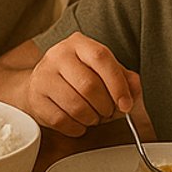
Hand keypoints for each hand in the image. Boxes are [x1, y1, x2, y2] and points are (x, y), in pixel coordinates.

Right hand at [26, 32, 141, 136]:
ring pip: (75, 106)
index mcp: (79, 44)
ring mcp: (43, 76)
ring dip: (91, 118)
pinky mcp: (35, 98)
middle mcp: (58, 55)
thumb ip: (123, 78)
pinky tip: (79, 122)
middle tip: (108, 112)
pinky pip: (61, 120)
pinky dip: (76, 127)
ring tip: (93, 117)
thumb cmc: (77, 78)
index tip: (126, 104)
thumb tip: (135, 88)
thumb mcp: (102, 72)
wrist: (41, 86)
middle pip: (89, 85)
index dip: (117, 84)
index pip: (101, 58)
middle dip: (105, 106)